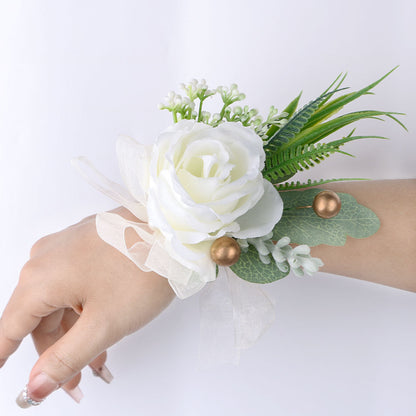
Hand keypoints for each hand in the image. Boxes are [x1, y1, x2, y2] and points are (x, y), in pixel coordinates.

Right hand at [0, 207, 174, 406]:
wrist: (174, 233)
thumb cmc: (143, 271)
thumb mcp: (104, 325)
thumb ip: (66, 358)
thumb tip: (34, 385)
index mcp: (41, 277)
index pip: (11, 328)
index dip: (5, 356)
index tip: (8, 376)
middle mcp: (47, 257)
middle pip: (40, 316)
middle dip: (57, 352)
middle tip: (76, 382)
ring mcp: (68, 246)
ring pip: (61, 300)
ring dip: (76, 332)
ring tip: (98, 360)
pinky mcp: (87, 242)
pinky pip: (76, 281)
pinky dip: (85, 307)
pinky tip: (102, 327)